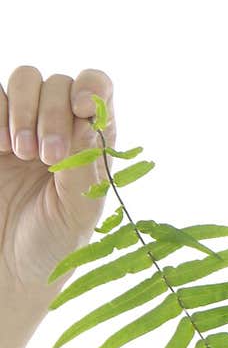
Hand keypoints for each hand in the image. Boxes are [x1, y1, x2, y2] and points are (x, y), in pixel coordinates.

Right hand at [0, 65, 117, 293]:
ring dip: (22, 109)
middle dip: (52, 114)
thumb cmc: (52, 243)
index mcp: (92, 140)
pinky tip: (0, 148)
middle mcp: (60, 125)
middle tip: (46, 158)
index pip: (97, 89)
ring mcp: (22, 125)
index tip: (81, 109)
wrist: (7, 267)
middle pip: (59, 83)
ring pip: (25, 79)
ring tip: (20, 153)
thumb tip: (87, 119)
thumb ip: (84, 166)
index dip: (91, 87)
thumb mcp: (78, 212)